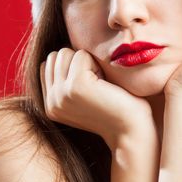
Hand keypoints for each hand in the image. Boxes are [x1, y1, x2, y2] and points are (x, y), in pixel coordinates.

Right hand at [40, 48, 154, 147]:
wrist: (132, 130)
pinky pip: (81, 54)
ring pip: (65, 52)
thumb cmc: (117, 108)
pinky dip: (97, 64)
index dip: (74, 66)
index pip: (49, 64)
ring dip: (87, 62)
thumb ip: (68, 79)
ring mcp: (60, 95)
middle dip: (79, 62)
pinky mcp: (75, 86)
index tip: (93, 85)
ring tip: (101, 84)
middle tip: (99, 84)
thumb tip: (62, 51)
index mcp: (50, 105)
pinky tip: (106, 84)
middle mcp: (50, 102)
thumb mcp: (85, 95)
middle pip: (56, 56)